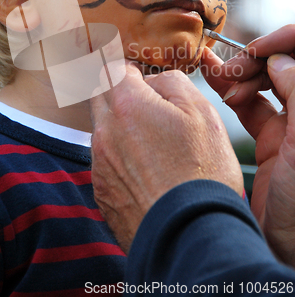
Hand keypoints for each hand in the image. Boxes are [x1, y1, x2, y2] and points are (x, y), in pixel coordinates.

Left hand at [91, 61, 242, 253]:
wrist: (190, 234)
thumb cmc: (202, 170)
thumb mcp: (202, 111)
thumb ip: (171, 81)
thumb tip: (151, 80)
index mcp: (128, 105)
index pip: (114, 68)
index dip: (129, 68)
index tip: (140, 75)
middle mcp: (105, 131)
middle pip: (100, 95)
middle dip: (118, 92)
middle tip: (143, 103)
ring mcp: (99, 163)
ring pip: (101, 128)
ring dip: (118, 124)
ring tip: (149, 141)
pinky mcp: (100, 190)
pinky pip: (103, 160)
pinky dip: (117, 155)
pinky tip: (143, 170)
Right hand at [200, 24, 294, 264]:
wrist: (285, 247)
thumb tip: (279, 59)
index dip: (284, 41)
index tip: (258, 47)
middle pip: (283, 63)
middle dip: (256, 60)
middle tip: (233, 72)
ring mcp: (290, 122)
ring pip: (265, 79)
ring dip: (241, 75)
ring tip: (222, 83)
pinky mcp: (269, 136)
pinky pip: (249, 102)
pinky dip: (230, 88)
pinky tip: (213, 76)